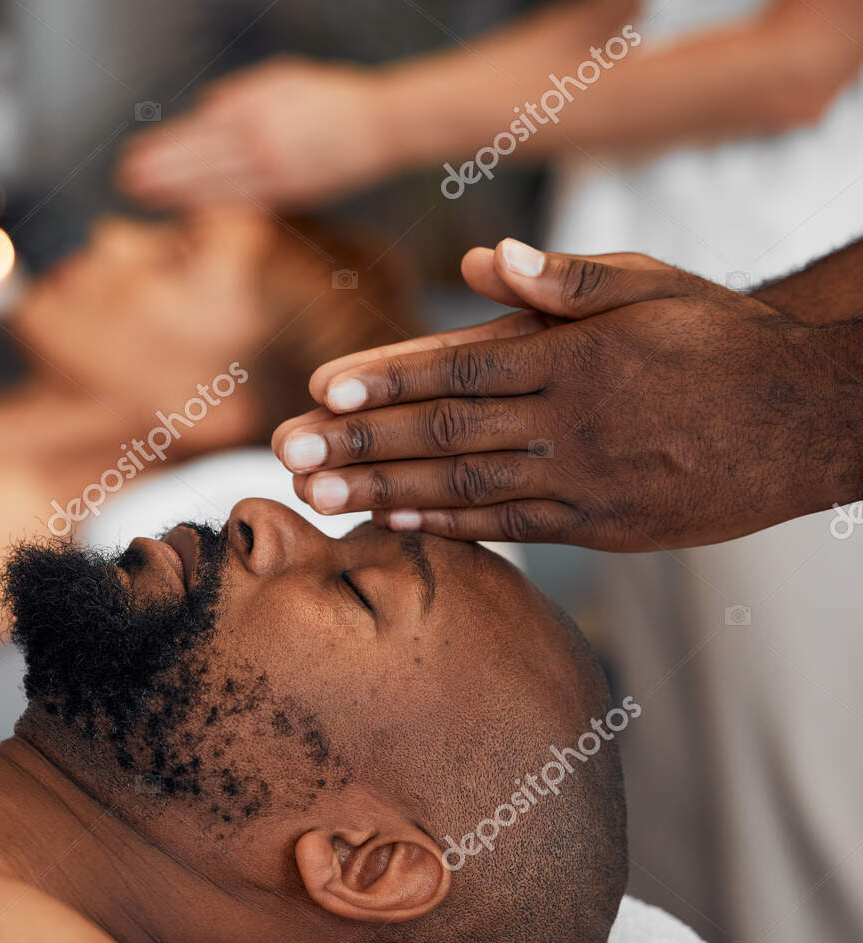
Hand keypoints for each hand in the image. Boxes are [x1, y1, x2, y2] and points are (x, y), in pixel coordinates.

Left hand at [118, 57, 395, 207]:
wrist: (382, 124)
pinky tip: (189, 212)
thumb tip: (203, 109)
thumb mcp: (284, 79)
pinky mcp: (290, 190)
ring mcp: (275, 167)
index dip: (163, 147)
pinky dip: (212, 206)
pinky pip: (242, 201)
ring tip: (146, 198)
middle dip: (159, 173)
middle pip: (197, 160)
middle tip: (126, 183)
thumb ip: (241, 93)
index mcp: (256, 107)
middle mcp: (261, 138)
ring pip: (215, 183)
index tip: (134, 156)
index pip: (196, 131)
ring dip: (177, 193)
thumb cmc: (331, 97)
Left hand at [270, 240, 862, 550]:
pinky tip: (389, 520)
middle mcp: (573, 422)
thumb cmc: (718, 338)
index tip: (321, 388)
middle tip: (287, 451)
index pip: (460, 367)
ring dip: (382, 489)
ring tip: (315, 495)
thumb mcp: (650, 285)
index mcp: (577, 356)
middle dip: (360, 441)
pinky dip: (445, 525)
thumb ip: (560, 279)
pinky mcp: (601, 527)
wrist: (808, 417)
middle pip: (445, 431)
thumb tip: (474, 260)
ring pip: (466, 485)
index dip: (386, 379)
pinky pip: (509, 527)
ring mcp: (586, 481)